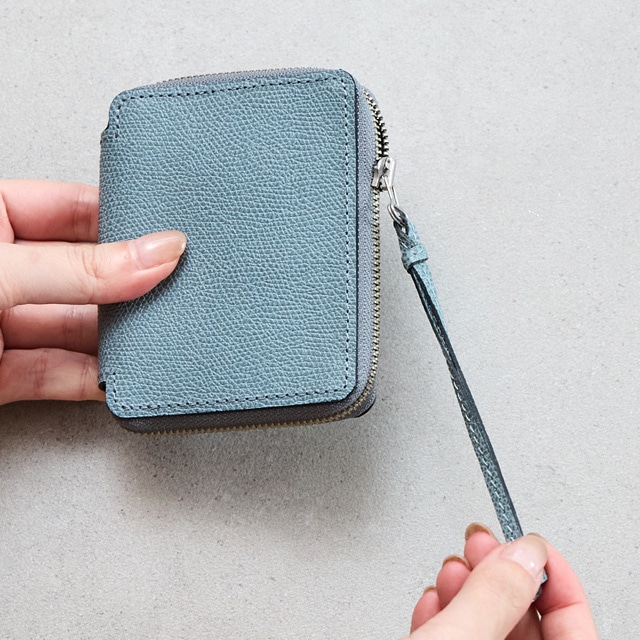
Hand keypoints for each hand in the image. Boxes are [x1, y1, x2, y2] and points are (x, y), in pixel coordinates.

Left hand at [0, 180, 185, 403]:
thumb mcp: (0, 272)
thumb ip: (77, 267)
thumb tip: (154, 254)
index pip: (70, 208)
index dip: (122, 221)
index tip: (170, 234)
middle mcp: (2, 272)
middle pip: (83, 273)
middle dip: (128, 285)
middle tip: (176, 286)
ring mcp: (0, 324)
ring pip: (75, 327)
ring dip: (117, 338)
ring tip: (160, 333)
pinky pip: (57, 373)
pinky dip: (92, 379)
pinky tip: (123, 376)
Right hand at [404, 524, 597, 639]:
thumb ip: (494, 594)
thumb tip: (524, 553)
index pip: (577, 624)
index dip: (557, 576)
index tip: (531, 542)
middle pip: (525, 618)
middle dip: (500, 574)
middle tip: (482, 545)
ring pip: (490, 625)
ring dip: (468, 588)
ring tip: (453, 566)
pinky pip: (460, 636)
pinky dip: (447, 612)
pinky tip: (435, 596)